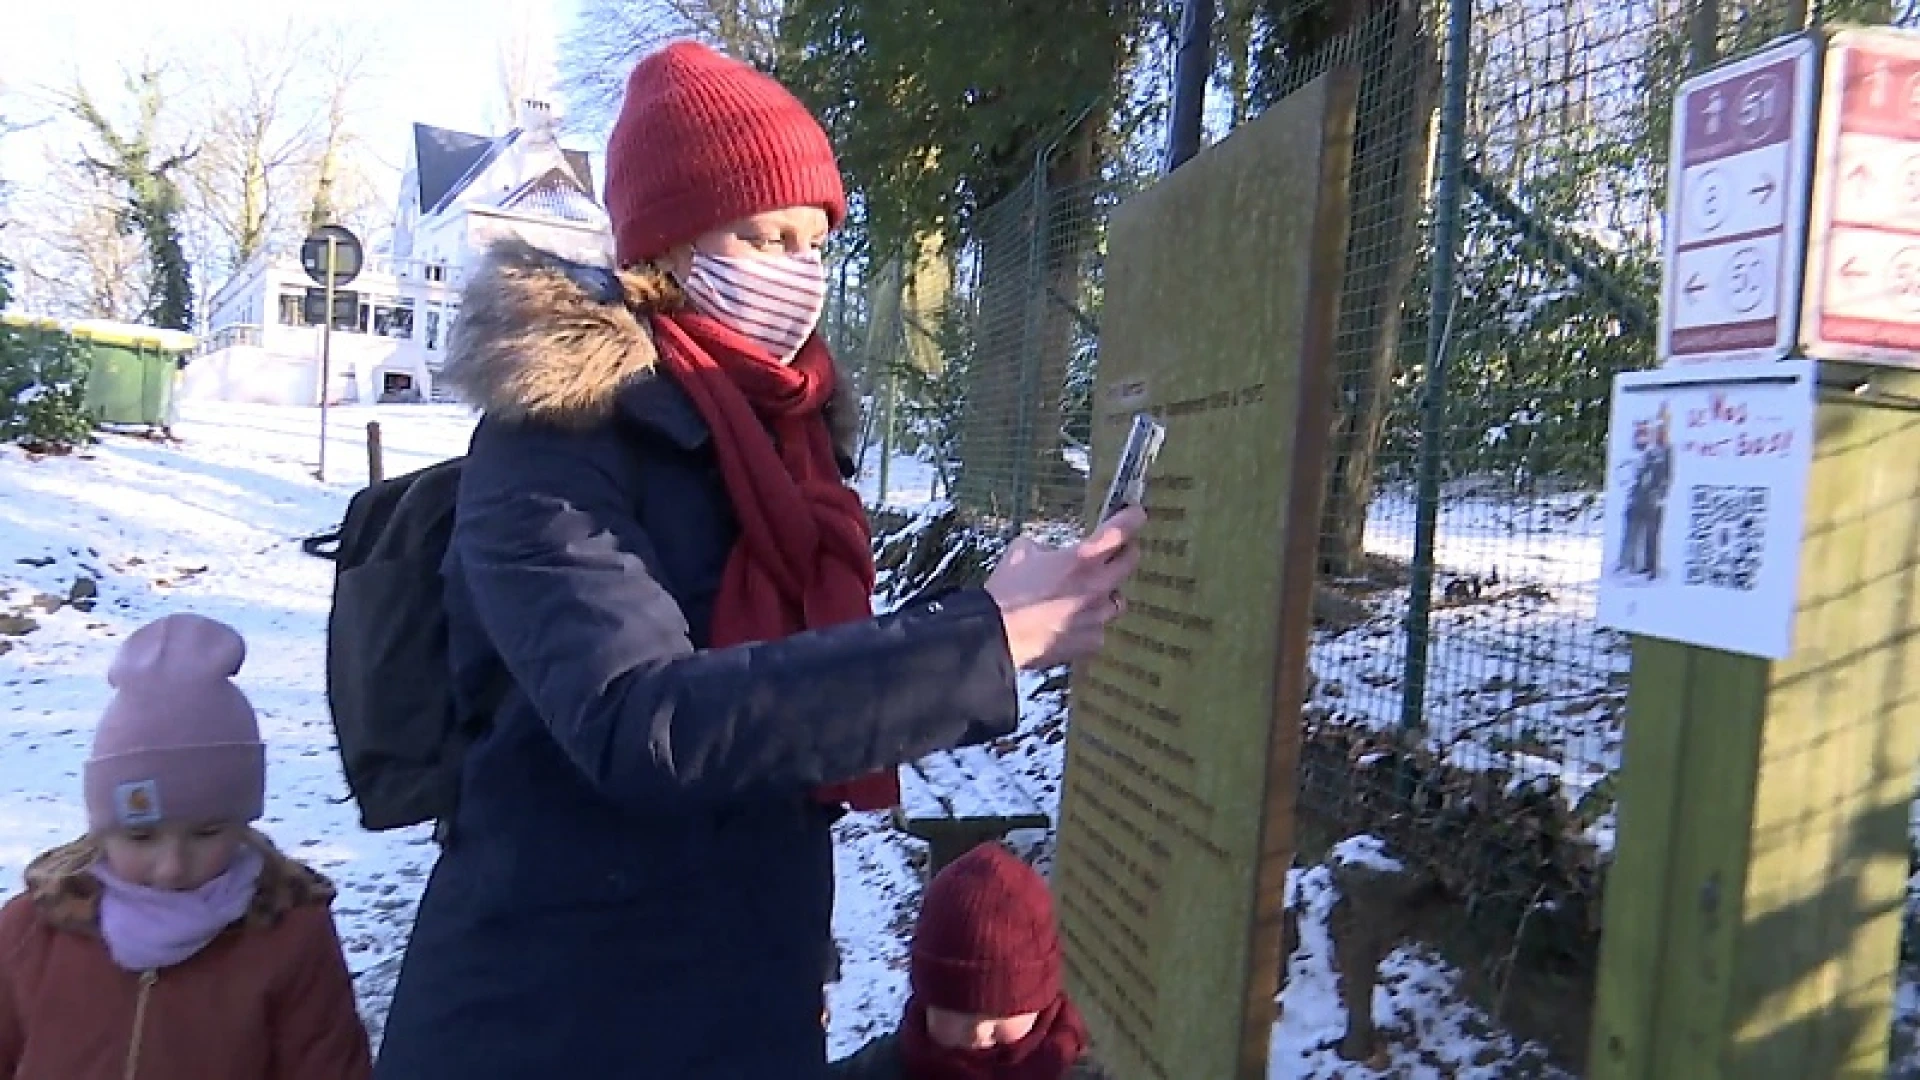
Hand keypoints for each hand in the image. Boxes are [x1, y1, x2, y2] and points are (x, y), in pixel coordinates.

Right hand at [983, 506, 1146, 669]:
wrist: (998, 635)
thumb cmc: (1006, 591)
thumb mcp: (1021, 552)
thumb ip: (1045, 548)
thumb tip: (1050, 553)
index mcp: (1082, 559)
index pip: (1120, 531)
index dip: (1132, 519)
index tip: (1137, 514)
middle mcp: (1098, 586)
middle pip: (1131, 562)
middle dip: (1126, 552)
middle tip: (1116, 551)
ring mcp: (1098, 616)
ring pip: (1117, 599)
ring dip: (1107, 592)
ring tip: (1089, 594)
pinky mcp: (1092, 641)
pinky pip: (1099, 628)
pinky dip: (1089, 623)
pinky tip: (1071, 624)